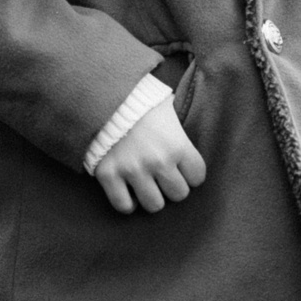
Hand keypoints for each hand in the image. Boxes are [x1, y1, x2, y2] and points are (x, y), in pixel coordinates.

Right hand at [92, 96, 206, 214]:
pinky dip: (127, 203)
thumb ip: (181, 129)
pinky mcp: (108, 175)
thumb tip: (195, 134)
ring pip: (154, 205)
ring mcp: (132, 170)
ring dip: (152, 196)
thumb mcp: (169, 108)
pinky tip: (129, 192)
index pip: (198, 177)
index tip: (182, 168)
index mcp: (177, 144)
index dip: (191, 173)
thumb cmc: (140, 102)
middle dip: (173, 186)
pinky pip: (123, 206)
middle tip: (163, 176)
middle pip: (179, 194)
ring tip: (147, 184)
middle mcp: (158, 161)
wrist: (102, 94)